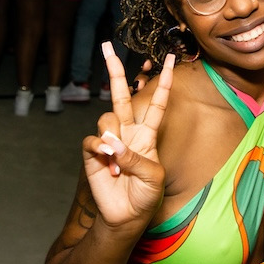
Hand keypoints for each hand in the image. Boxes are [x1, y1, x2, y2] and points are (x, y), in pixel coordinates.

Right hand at [82, 42, 174, 229]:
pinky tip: (108, 166)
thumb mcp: (153, 176)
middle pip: (122, 96)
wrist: (126, 216)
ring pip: (106, 118)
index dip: (163, 82)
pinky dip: (101, 150)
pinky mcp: (93, 153)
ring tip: (118, 163)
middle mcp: (128, 133)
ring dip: (112, 138)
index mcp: (148, 135)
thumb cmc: (145, 196)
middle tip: (107, 46)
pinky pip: (92, 141)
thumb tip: (113, 143)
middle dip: (115, 71)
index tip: (171, 60)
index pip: (157, 103)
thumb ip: (136, 158)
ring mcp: (109, 141)